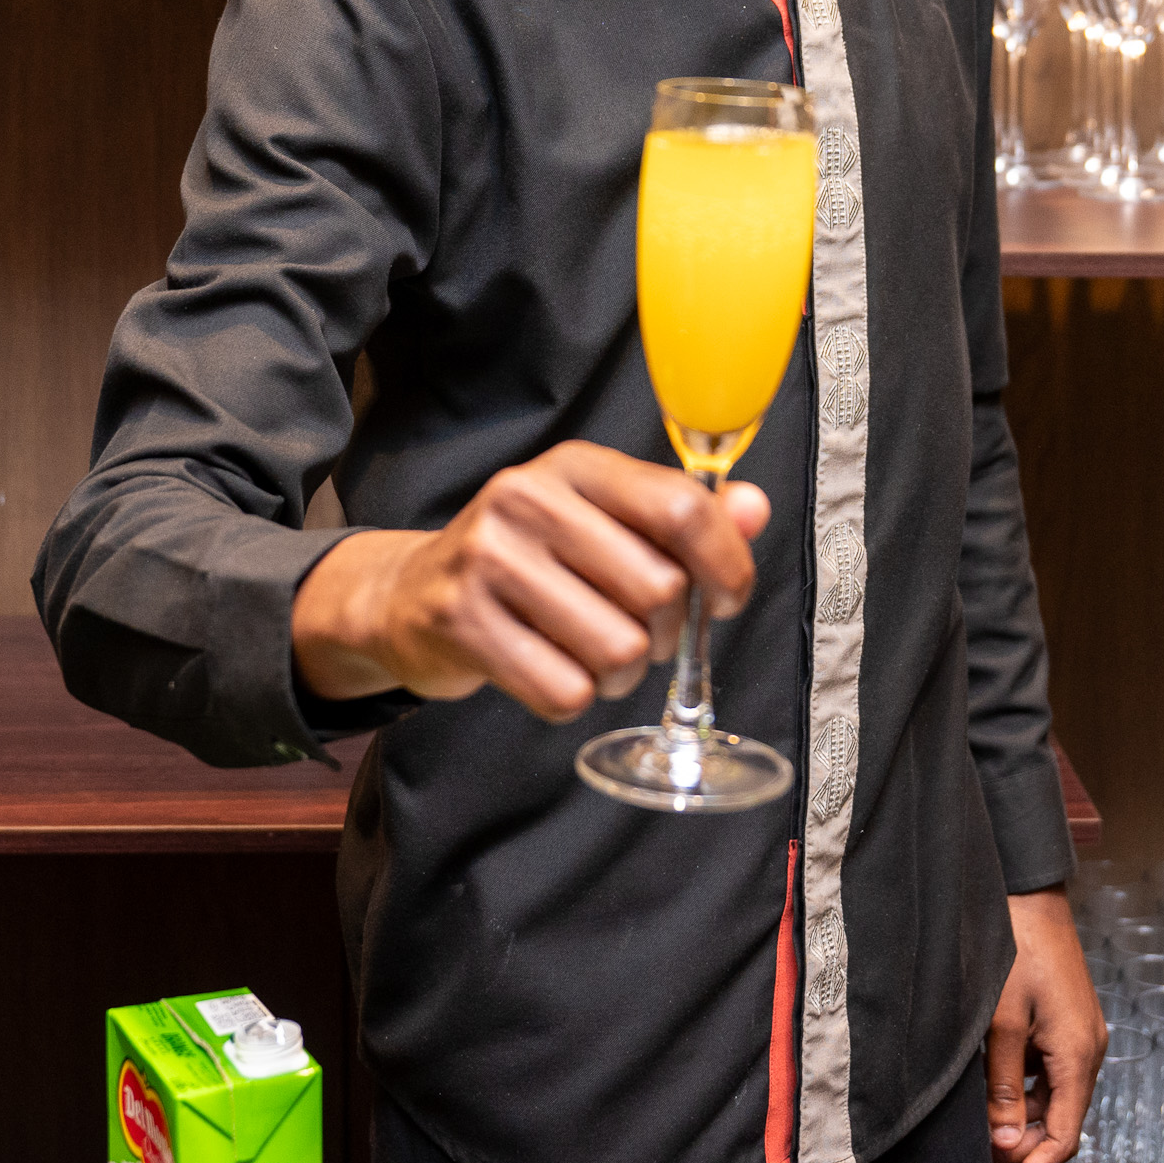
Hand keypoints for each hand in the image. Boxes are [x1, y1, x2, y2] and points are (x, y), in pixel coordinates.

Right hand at [290, 441, 770, 719]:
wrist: (408, 595)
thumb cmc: (527, 561)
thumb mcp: (602, 522)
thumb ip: (682, 518)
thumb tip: (755, 509)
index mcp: (575, 465)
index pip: (683, 508)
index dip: (725, 566)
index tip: (724, 600)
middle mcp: (528, 498)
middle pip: (659, 588)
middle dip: (665, 633)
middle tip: (636, 634)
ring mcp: (488, 559)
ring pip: (618, 648)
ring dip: (619, 673)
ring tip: (587, 653)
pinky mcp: (461, 622)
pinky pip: (564, 691)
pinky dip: (570, 697)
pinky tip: (547, 670)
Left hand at [987, 886, 1103, 1162]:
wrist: (1031, 900)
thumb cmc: (1016, 952)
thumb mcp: (1000, 1024)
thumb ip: (1002, 1086)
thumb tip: (1005, 1138)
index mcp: (1077, 1055)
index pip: (1066, 1135)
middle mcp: (1089, 1051)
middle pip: (1062, 1120)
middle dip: (1025, 1141)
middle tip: (982, 1145)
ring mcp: (1082, 1037)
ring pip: (1055, 1097)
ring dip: (1023, 1113)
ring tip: (982, 1114)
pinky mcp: (1071, 1025)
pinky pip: (1052, 1071)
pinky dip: (1026, 1086)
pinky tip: (993, 1080)